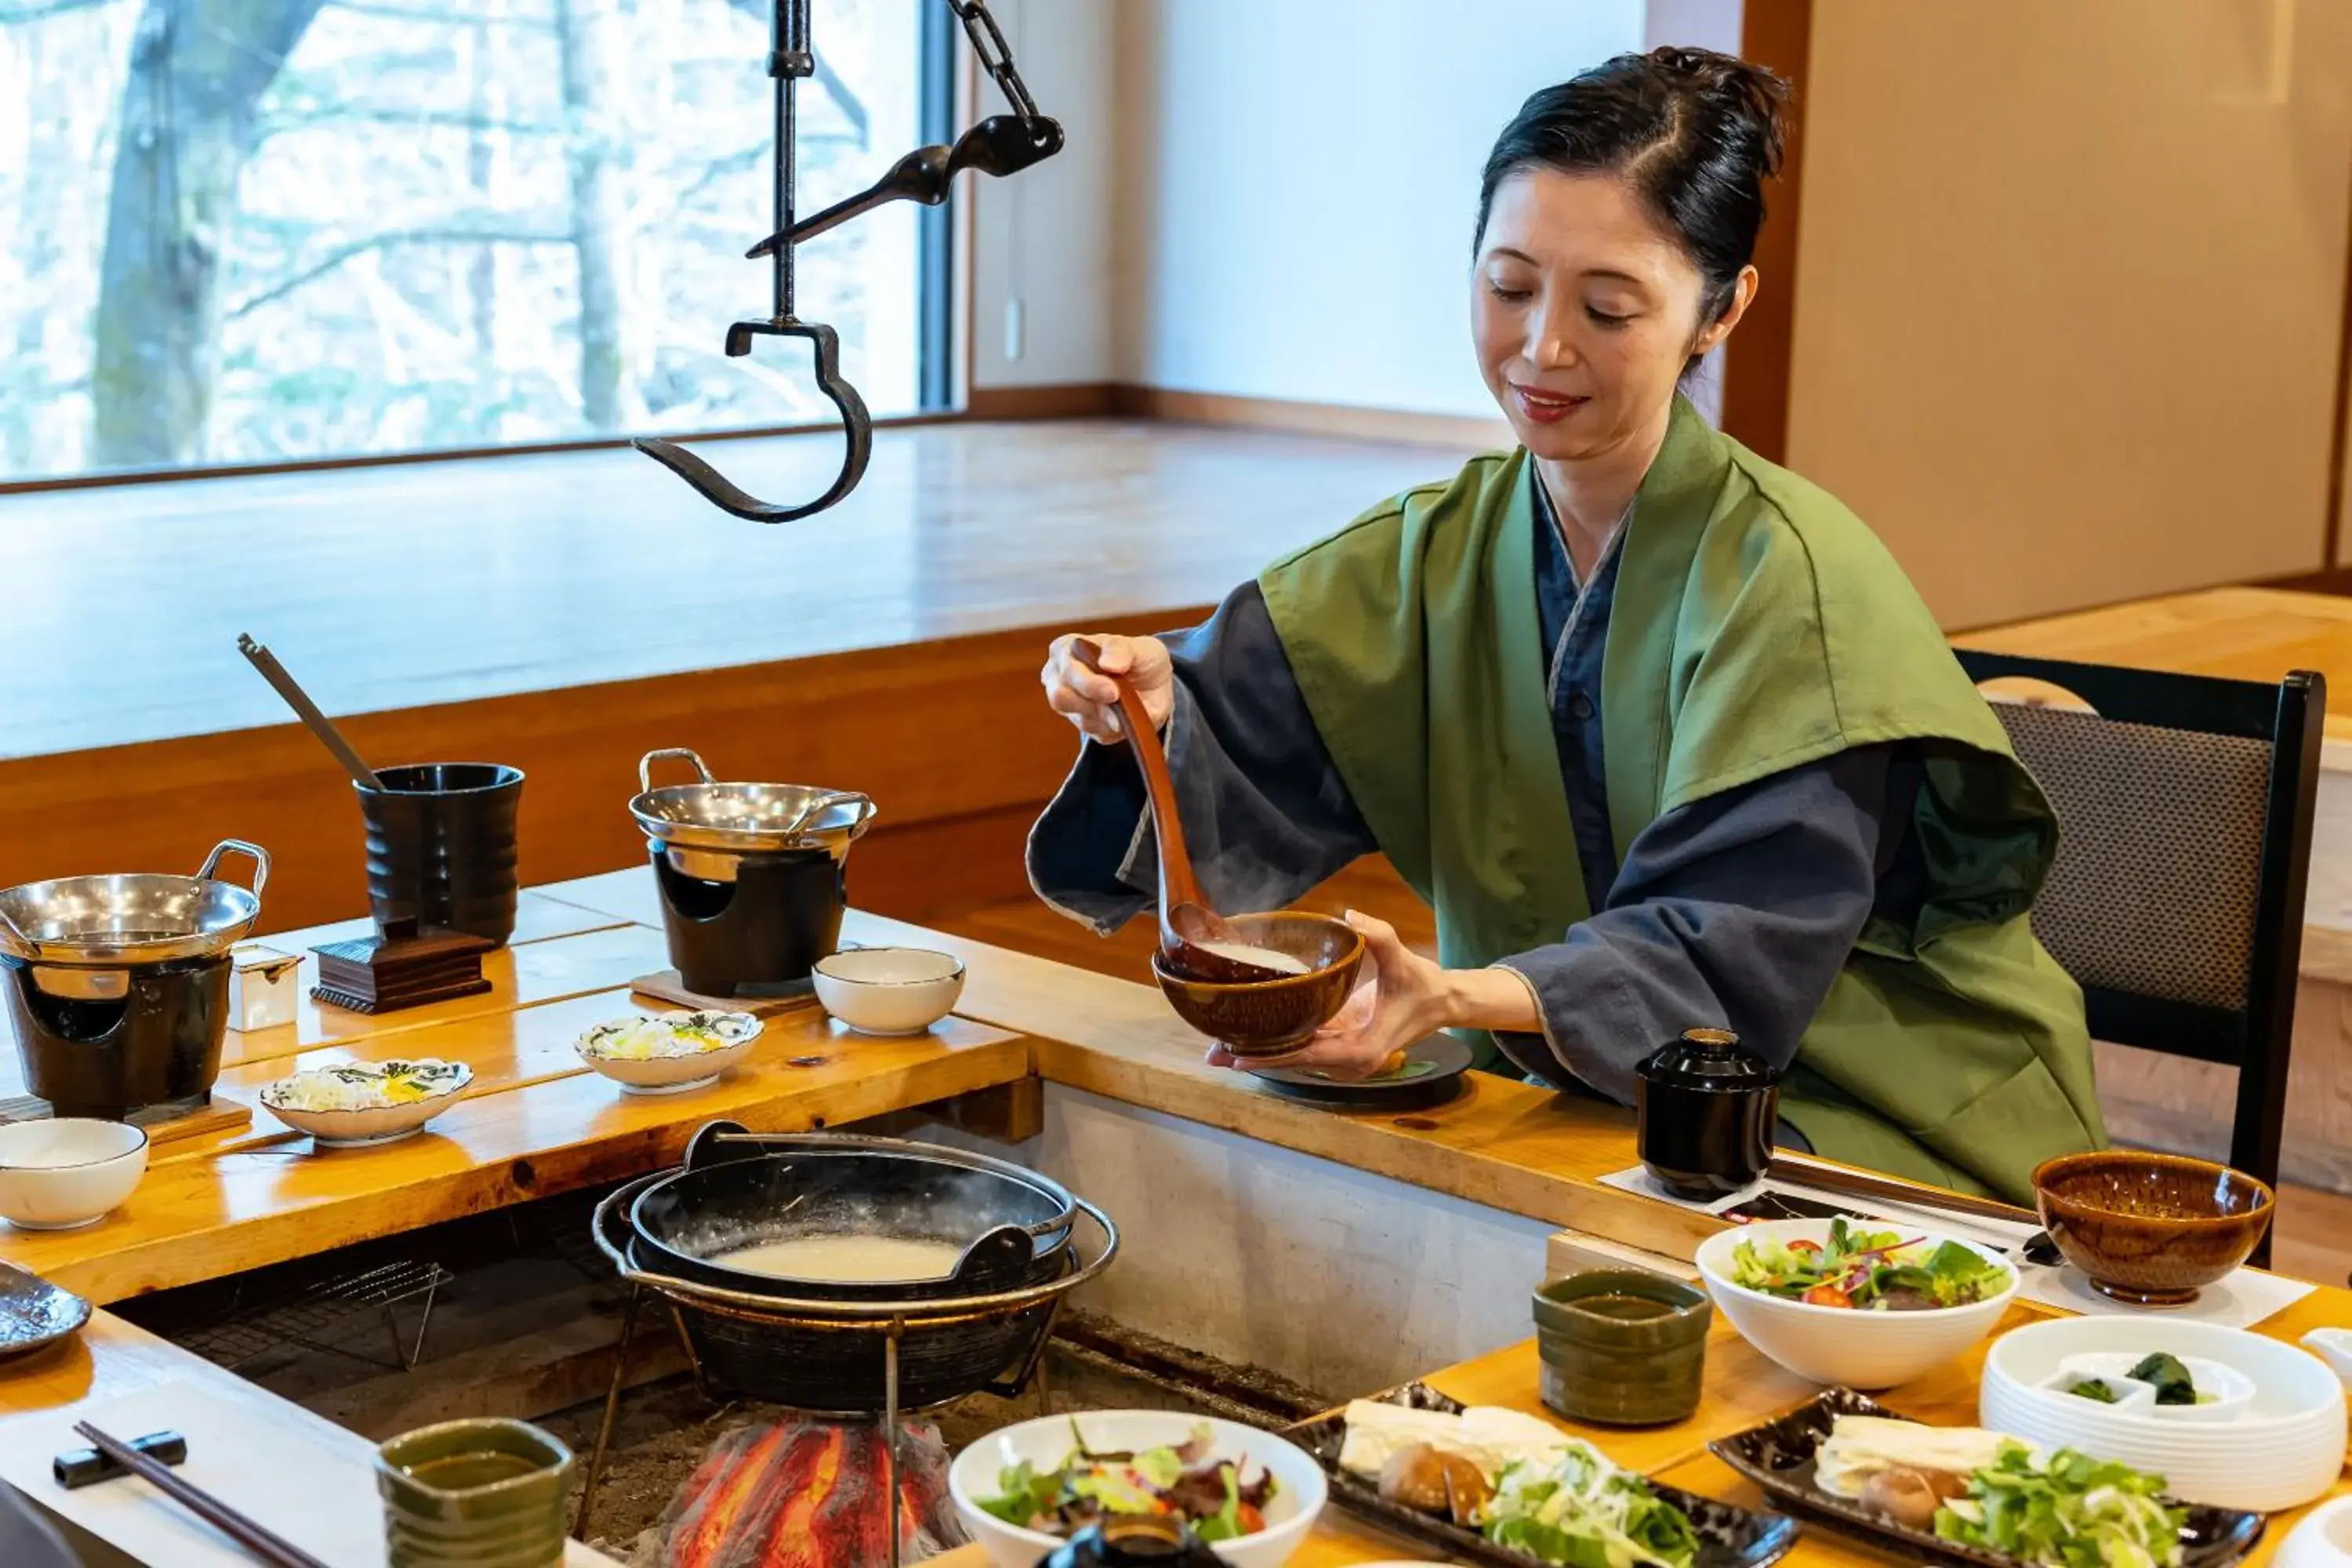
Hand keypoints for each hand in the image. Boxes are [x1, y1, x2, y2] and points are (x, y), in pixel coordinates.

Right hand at [1041, 632, 1174, 744]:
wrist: (1158, 683)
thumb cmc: (1140, 658)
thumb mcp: (1138, 646)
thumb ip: (1120, 650)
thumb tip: (1106, 663)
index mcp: (1066, 650)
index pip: (1065, 668)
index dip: (1087, 682)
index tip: (1113, 691)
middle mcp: (1060, 678)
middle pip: (1062, 698)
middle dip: (1095, 703)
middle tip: (1121, 703)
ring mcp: (1070, 706)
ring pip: (1082, 720)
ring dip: (1111, 717)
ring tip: (1130, 706)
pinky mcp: (1086, 726)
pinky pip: (1098, 734)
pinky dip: (1118, 728)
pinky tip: (1128, 716)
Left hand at [1206, 911, 1449, 1078]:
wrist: (1441, 1002)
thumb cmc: (1422, 984)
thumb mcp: (1402, 958)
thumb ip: (1379, 935)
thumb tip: (1350, 916)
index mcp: (1362, 1049)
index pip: (1307, 1054)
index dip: (1272, 1056)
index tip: (1239, 1057)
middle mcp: (1350, 1062)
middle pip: (1294, 1062)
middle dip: (1254, 1059)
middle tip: (1212, 1057)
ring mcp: (1344, 1058)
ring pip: (1296, 1058)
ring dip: (1260, 1054)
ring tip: (1219, 1052)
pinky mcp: (1341, 1047)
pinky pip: (1304, 1048)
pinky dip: (1277, 1046)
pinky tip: (1248, 1039)